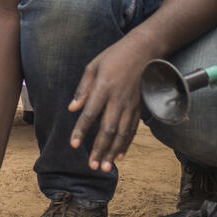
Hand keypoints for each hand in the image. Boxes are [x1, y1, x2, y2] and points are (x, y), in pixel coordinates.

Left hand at [68, 38, 152, 172]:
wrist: (145, 50)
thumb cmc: (115, 56)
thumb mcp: (93, 66)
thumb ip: (83, 89)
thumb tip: (72, 109)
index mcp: (104, 87)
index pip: (90, 113)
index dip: (82, 130)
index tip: (74, 145)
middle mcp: (118, 99)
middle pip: (108, 129)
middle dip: (100, 149)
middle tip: (92, 166)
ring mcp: (131, 104)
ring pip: (122, 133)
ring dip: (113, 152)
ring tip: (105, 167)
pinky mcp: (139, 107)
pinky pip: (133, 129)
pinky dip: (127, 144)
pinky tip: (120, 156)